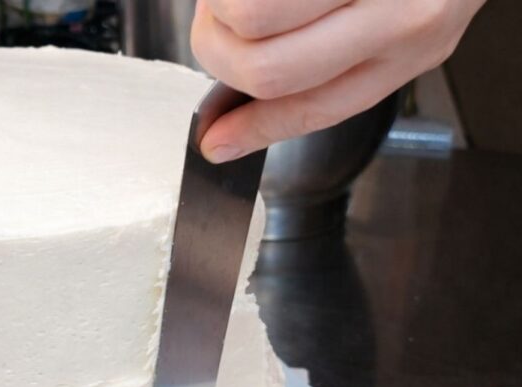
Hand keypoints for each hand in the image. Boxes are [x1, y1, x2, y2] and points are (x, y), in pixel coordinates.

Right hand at [190, 0, 486, 162]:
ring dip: (220, 7)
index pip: (315, 107)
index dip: (253, 128)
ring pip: (252, 14)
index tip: (215, 137)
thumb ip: (328, 64)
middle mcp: (399, 13)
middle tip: (216, 26)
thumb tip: (238, 119)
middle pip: (268, 67)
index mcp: (407, 46)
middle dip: (219, 52)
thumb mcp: (400, 23)